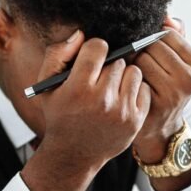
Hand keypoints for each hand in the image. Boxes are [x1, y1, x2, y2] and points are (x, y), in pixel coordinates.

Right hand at [37, 30, 151, 172]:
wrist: (73, 155)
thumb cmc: (60, 116)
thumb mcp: (47, 86)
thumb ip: (58, 54)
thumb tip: (81, 34)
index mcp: (78, 89)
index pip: (99, 47)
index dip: (93, 51)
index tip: (90, 62)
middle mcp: (102, 100)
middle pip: (118, 60)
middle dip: (108, 66)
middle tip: (99, 80)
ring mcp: (121, 112)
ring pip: (133, 72)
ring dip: (124, 77)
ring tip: (111, 89)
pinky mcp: (135, 120)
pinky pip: (144, 89)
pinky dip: (135, 91)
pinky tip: (121, 100)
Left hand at [131, 16, 190, 164]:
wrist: (160, 129)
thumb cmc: (165, 88)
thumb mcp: (177, 62)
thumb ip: (175, 36)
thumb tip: (166, 17)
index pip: (167, 34)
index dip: (152, 39)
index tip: (148, 50)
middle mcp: (189, 79)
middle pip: (152, 45)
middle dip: (141, 50)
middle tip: (138, 64)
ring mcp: (172, 94)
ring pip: (141, 60)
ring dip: (132, 64)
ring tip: (134, 75)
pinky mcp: (154, 106)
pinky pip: (132, 78)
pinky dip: (127, 79)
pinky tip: (129, 87)